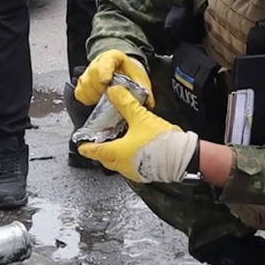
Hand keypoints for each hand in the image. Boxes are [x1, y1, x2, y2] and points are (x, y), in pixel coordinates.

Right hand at [74, 50, 154, 108]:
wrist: (124, 70)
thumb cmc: (131, 75)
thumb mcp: (141, 79)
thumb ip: (145, 90)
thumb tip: (148, 103)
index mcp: (113, 57)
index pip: (105, 61)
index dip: (104, 71)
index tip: (105, 81)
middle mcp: (98, 62)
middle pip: (92, 74)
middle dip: (100, 88)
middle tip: (109, 96)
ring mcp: (88, 72)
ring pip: (84, 83)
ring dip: (93, 94)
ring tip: (103, 99)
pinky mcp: (82, 82)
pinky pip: (79, 92)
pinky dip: (86, 98)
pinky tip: (95, 101)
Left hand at [78, 85, 198, 182]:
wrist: (183, 157)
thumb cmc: (160, 141)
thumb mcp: (140, 117)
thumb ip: (125, 103)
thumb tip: (113, 91)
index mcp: (116, 153)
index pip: (94, 151)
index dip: (86, 146)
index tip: (81, 144)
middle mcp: (122, 165)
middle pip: (105, 158)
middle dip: (100, 150)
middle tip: (99, 141)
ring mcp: (134, 172)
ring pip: (117, 163)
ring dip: (115, 154)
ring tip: (118, 142)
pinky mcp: (145, 174)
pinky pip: (130, 166)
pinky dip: (127, 158)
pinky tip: (134, 149)